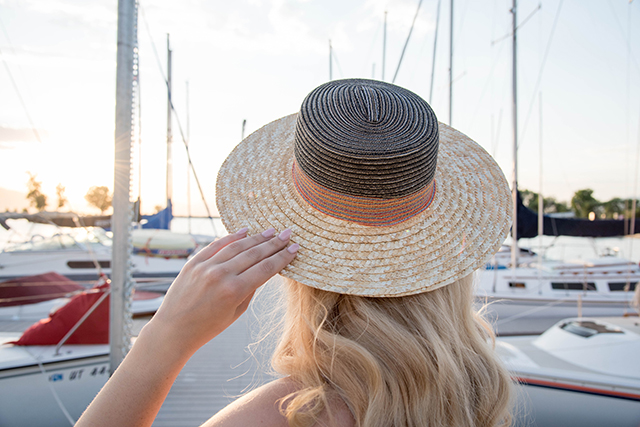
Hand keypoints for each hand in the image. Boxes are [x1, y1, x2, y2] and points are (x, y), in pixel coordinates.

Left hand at [144, 227, 297, 356]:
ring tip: (271, 231)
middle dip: (274, 243)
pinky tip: (245, 231)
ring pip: (237, 246)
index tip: (295, 248)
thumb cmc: (208, 327)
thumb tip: (262, 268)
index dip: (283, 257)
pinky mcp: (193, 262)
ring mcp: (206, 266)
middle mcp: (221, 275)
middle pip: (254, 253)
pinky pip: (217, 245)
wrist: (173, 330)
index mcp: (235, 291)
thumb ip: (250, 289)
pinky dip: (232, 237)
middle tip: (288, 233)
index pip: (266, 268)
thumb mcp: (236, 312)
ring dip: (256, 237)